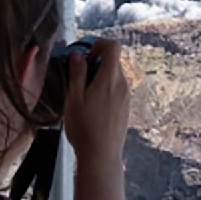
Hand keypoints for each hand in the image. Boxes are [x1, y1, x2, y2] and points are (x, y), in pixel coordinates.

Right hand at [62, 39, 129, 162]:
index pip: (113, 46)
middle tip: (77, 78)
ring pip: (114, 76)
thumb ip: (77, 73)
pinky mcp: (126, 107)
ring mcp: (126, 96)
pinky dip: (104, 89)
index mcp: (110, 78)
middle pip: (112, 61)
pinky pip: (116, 89)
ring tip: (82, 96)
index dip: (98, 44)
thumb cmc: (84, 127)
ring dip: (98, 78)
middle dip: (95, 63)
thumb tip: (78, 54)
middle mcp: (123, 84)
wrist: (101, 155)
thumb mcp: (74, 98)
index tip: (84, 57)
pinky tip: (92, 107)